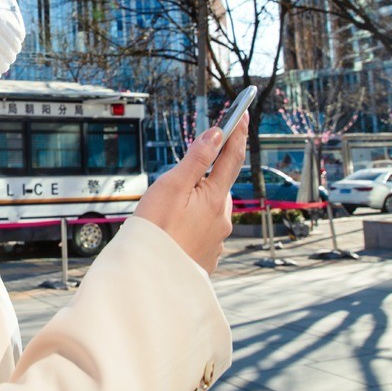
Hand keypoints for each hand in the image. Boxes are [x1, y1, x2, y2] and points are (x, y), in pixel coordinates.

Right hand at [134, 113, 248, 273]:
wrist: (147, 277)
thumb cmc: (155, 231)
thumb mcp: (171, 187)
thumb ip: (196, 160)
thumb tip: (216, 134)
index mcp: (215, 199)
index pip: (232, 157)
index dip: (238, 133)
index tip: (244, 113)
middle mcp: (222, 219)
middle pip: (220, 186)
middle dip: (207, 177)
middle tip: (181, 180)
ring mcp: (216, 240)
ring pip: (211, 210)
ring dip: (197, 204)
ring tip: (169, 211)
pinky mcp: (207, 256)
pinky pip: (204, 232)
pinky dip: (192, 226)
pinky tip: (174, 231)